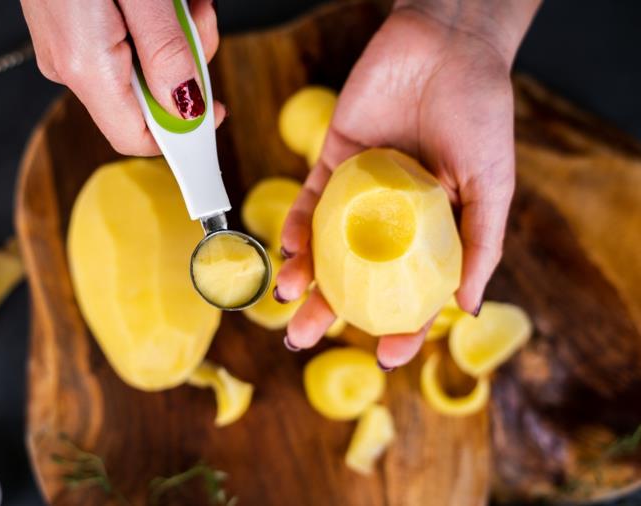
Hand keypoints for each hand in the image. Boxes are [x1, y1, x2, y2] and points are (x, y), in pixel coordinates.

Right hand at [20, 0, 224, 154]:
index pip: (135, 137)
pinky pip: (119, 44)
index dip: (179, 134)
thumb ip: (166, 54)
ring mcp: (64, 46)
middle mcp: (68, 64)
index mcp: (84, 64)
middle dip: (183, 67)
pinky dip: (148, 26)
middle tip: (198, 21)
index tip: (215, 113)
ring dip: (171, 39)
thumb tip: (187, 108)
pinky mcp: (67, 27)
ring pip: (136, 69)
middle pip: (142, 100)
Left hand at [276, 1, 539, 367]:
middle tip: (300, 340)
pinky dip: (295, 224)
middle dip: (327, 309)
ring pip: (324, 243)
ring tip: (285, 301)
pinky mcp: (334, 159)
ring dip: (302, 274)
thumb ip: (479, 245)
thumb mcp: (492, 185)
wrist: (446, 43)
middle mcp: (391, 216)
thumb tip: (465, 309)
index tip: (385, 357)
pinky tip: (287, 250)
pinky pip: (309, 199)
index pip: (411, 288)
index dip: (400, 325)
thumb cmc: (480, 113)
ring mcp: (360, 190)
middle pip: (355, 273)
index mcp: (432, 228)